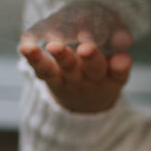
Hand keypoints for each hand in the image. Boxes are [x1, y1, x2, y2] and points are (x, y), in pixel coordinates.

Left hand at [18, 1, 133, 113]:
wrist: (82, 104)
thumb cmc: (101, 77)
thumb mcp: (115, 74)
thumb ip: (120, 64)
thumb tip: (124, 57)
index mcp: (111, 76)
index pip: (119, 72)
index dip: (120, 66)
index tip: (122, 59)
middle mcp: (91, 79)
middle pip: (94, 69)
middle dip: (91, 58)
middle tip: (86, 48)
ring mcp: (71, 80)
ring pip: (67, 68)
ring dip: (61, 56)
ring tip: (54, 46)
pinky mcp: (52, 79)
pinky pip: (43, 70)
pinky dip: (34, 59)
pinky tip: (26, 47)